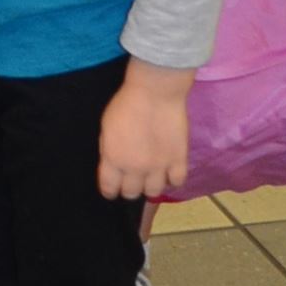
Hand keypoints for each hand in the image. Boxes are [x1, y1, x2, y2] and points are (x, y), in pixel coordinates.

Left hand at [98, 63, 192, 201]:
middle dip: (130, 187)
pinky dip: (173, 178)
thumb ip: (108, 150)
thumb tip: (112, 164)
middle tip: (133, 177)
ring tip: (152, 175)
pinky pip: (177, 182)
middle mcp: (135, 168)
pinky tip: (169, 170)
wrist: (155, 91)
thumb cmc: (125, 103)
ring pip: (154, 192)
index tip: (113, 186)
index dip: (110, 189)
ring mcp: (159, 166)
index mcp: (114, 159)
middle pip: (131, 193)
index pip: (109, 189)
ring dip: (151, 185)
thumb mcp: (106, 127)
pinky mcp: (179, 160)